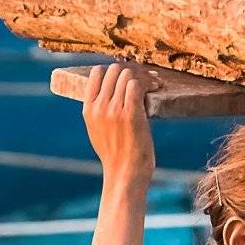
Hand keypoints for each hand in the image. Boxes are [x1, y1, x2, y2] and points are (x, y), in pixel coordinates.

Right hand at [82, 63, 160, 186]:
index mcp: (88, 109)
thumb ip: (100, 113)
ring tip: (155, 82)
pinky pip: (137, 85)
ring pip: (127, 74)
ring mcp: (113, 109)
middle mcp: (98, 107)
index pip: (97, 73)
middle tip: (147, 77)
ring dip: (144, 75)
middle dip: (133, 69)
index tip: (130, 76)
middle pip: (114, 70)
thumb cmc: (117, 157)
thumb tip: (110, 96)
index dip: (115, 70)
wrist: (125, 175)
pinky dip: (149, 82)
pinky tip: (157, 87)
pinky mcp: (129, 113)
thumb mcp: (98, 132)